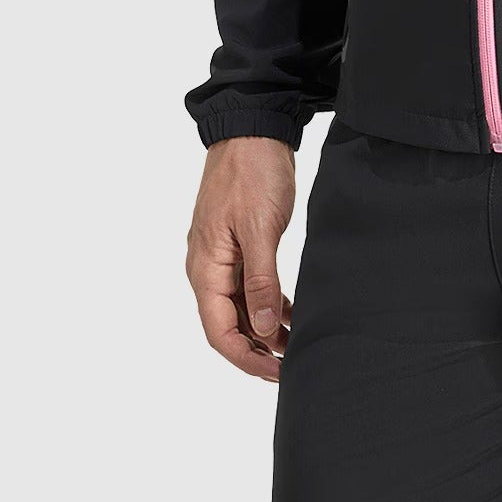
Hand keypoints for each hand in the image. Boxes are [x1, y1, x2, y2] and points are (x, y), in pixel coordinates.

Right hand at [187, 135, 297, 380]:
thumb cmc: (252, 173)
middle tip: (290, 367)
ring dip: (264, 328)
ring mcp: (222, 256)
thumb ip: (261, 280)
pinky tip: (290, 314)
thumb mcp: (260, 228)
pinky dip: (268, 302)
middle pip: (227, 324)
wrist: (253, 128)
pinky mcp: (239, 243)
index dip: (245, 358)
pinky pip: (249, 285)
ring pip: (240, 306)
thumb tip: (262, 329)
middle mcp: (208, 267)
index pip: (218, 331)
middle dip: (256, 349)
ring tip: (296, 346)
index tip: (275, 373)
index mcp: (205, 268)